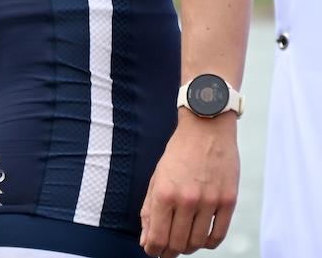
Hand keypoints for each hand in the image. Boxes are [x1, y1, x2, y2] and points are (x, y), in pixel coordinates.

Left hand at [139, 113, 238, 255]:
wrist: (207, 129)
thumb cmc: (179, 153)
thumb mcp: (157, 177)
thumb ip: (150, 209)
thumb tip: (147, 240)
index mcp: (164, 192)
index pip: (157, 237)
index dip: (153, 250)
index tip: (152, 251)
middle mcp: (186, 200)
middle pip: (177, 244)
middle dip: (169, 251)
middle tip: (167, 250)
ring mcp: (209, 202)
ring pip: (197, 243)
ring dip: (188, 248)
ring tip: (183, 242)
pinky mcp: (228, 202)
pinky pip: (218, 235)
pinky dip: (208, 243)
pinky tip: (200, 238)